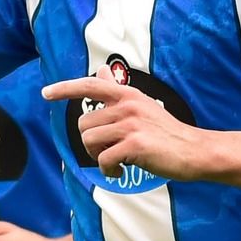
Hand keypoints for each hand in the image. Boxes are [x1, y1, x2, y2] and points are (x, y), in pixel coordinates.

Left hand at [40, 74, 210, 181]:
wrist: (194, 150)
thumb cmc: (166, 131)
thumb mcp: (142, 104)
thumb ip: (118, 90)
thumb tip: (100, 70)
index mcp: (128, 94)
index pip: (90, 85)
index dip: (65, 89)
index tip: (46, 93)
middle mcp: (127, 105)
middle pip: (84, 125)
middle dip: (92, 143)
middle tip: (111, 151)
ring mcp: (131, 124)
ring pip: (90, 142)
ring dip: (98, 158)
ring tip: (117, 161)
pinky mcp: (135, 144)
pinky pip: (103, 159)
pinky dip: (109, 170)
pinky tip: (122, 171)